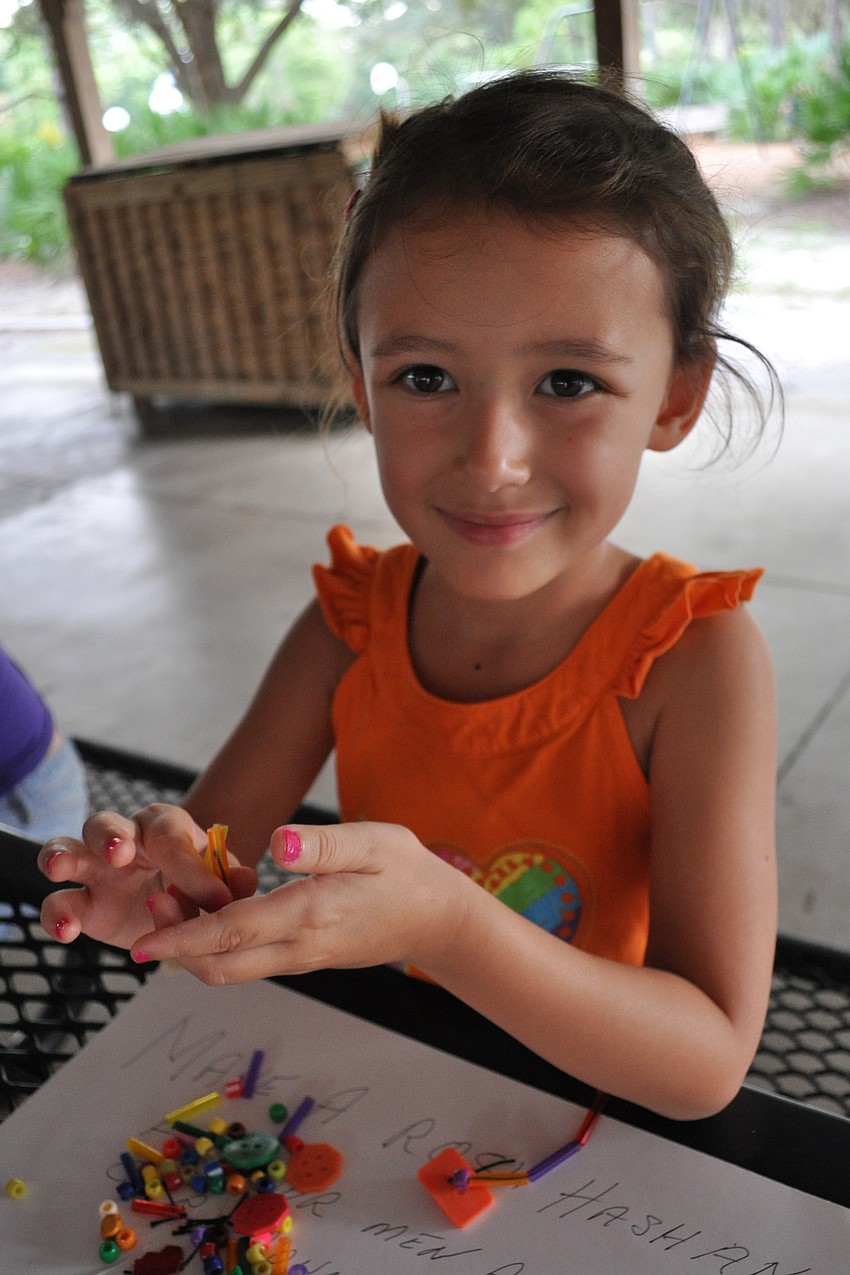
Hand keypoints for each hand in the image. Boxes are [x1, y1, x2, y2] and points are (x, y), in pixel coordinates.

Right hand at [38, 804, 256, 950]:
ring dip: (62, 856)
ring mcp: (95, 868)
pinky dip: (56, 915)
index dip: (192, 869)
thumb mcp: (222, 881)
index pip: (170, 838)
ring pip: (67, 848)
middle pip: (106, 824)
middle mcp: (124, 837)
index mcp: (164, 826)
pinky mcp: (82, 903)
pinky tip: (67, 929)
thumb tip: (245, 881)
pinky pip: (57, 902)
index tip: (216, 900)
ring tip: (61, 869)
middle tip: (121, 852)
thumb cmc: (201, 883)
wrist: (182, 909)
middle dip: (111, 835)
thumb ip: (232, 881)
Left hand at [126, 821, 471, 984]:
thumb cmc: (407, 871)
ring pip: (234, 968)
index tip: (143, 941)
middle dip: (178, 948)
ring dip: (196, 947)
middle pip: (222, 966)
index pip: (233, 934)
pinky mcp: (305, 958)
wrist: (439, 920)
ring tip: (175, 905)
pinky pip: (251, 960)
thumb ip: (323, 844)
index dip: (183, 937)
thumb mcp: (373, 842)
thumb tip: (278, 842)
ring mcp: (302, 958)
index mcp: (310, 914)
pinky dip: (221, 944)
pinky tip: (214, 911)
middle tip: (152, 912)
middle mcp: (300, 946)